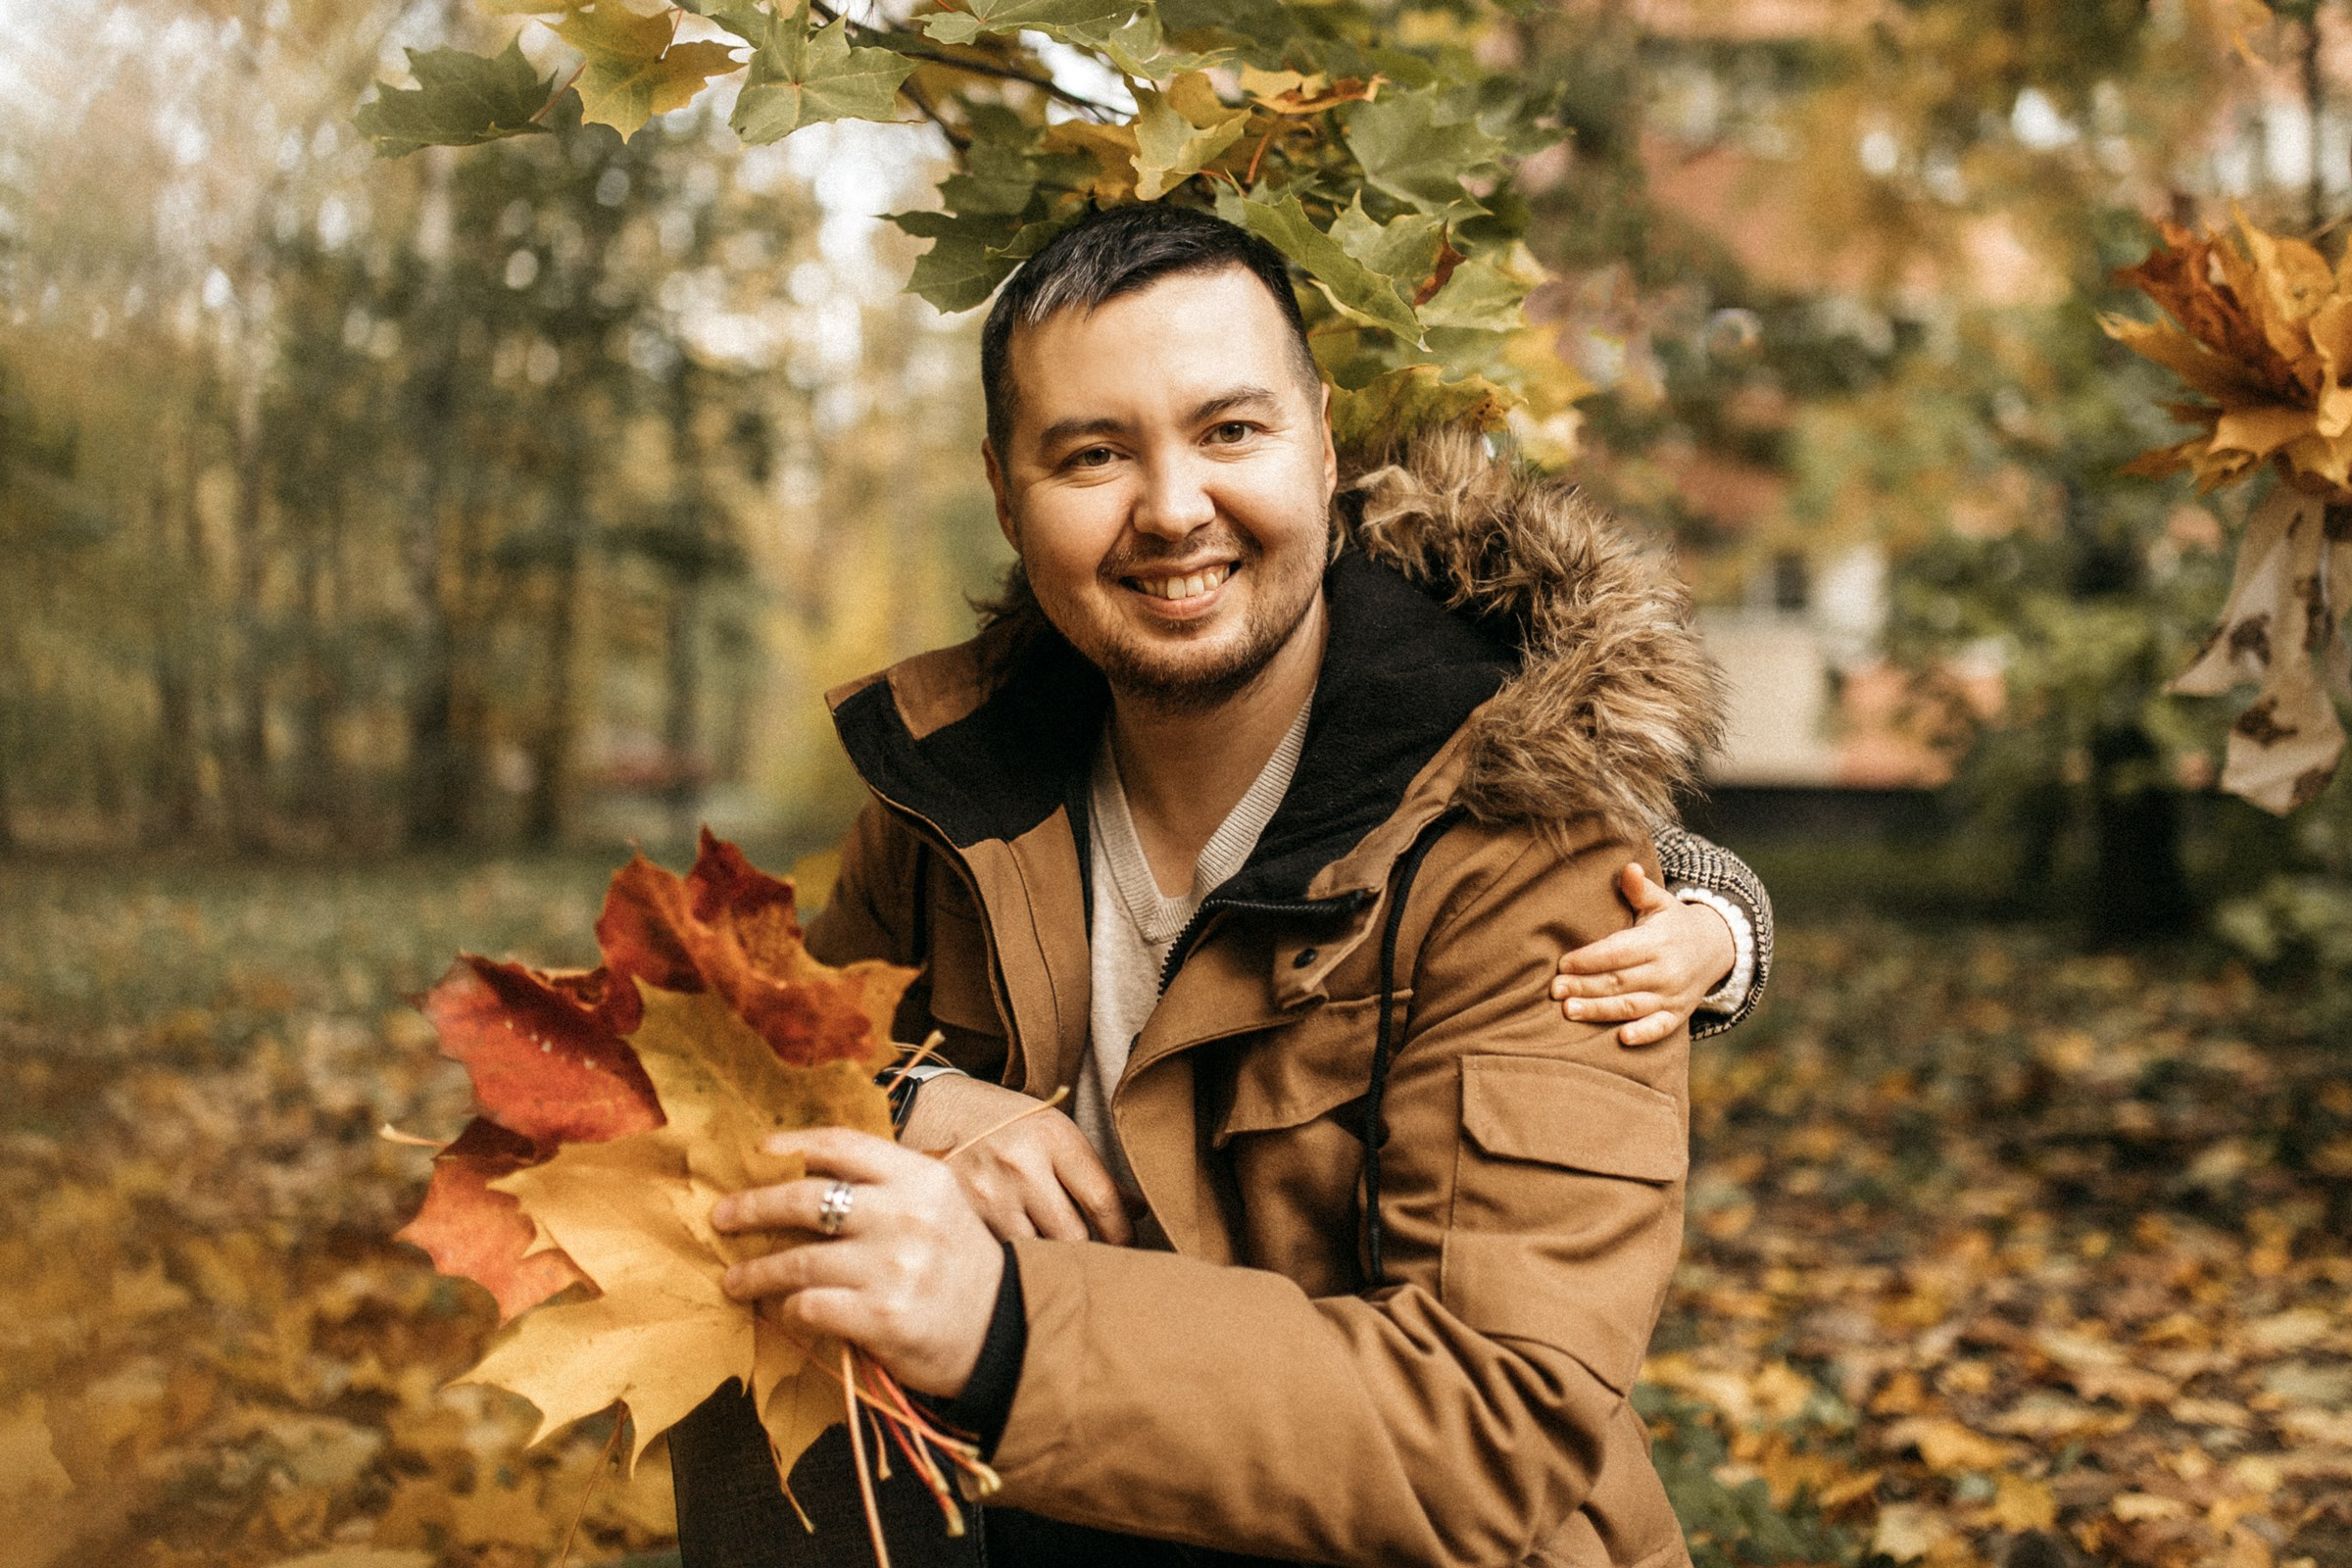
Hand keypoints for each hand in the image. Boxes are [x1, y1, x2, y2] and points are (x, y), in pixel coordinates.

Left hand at [713, 1128, 1003, 1397]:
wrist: (1001, 1330)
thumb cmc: (957, 1263)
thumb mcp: (936, 1205)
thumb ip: (883, 1186)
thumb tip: (801, 1174)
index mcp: (920, 1178)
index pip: (841, 1146)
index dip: (792, 1145)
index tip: (759, 1153)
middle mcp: (906, 1216)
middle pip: (806, 1200)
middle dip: (753, 1207)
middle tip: (722, 1218)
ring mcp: (893, 1267)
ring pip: (797, 1260)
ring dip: (755, 1272)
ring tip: (735, 1280)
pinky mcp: (881, 1316)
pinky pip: (810, 1306)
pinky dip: (791, 1309)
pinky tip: (788, 1310)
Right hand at [901, 1075, 1132, 1245]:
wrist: (929, 1108)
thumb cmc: (1001, 1121)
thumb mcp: (1051, 1131)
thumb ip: (1093, 1173)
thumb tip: (1138, 1210)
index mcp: (1053, 1137)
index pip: (1104, 1202)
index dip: (1123, 1234)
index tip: (1127, 1245)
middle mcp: (1021, 1165)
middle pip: (1074, 1238)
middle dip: (1088, 1254)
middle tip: (1094, 1260)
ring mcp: (987, 1194)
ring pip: (1036, 1253)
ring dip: (1046, 1258)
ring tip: (1048, 1253)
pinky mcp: (959, 1216)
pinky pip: (1000, 1253)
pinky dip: (1010, 1257)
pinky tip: (1011, 1248)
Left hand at [1550, 862, 1735, 1046]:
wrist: (1715, 948)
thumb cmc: (1673, 923)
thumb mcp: (1660, 902)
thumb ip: (1640, 888)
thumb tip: (1628, 867)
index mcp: (1657, 942)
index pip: (1618, 952)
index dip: (1589, 958)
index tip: (1562, 963)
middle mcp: (1666, 970)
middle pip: (1619, 981)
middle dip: (1585, 986)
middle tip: (1555, 991)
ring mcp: (1673, 995)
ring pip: (1631, 1006)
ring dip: (1600, 1011)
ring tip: (1569, 1012)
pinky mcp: (1678, 1014)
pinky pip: (1661, 1027)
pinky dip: (1644, 1034)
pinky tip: (1623, 1039)